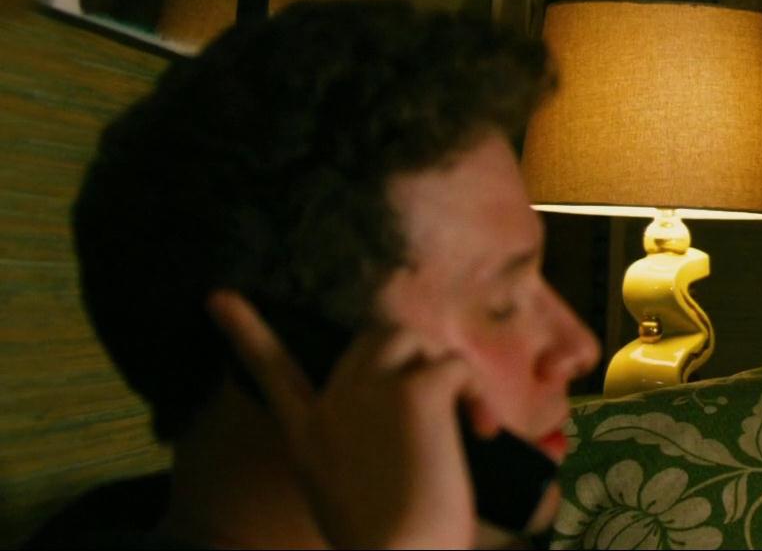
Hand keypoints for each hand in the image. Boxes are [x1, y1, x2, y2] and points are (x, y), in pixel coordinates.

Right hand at [208, 290, 489, 548]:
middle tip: (442, 405)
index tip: (219, 296)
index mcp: (306, 436)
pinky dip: (477, 395)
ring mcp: (371, 392)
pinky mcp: (416, 392)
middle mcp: (330, 405)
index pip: (269, 369)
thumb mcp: (349, 492)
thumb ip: (356, 446)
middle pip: (371, 339)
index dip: (245, 332)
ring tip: (466, 423)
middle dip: (411, 357)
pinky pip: (454, 366)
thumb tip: (406, 424)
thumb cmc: (391, 543)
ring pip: (413, 340)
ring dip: (444, 371)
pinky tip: (481, 432)